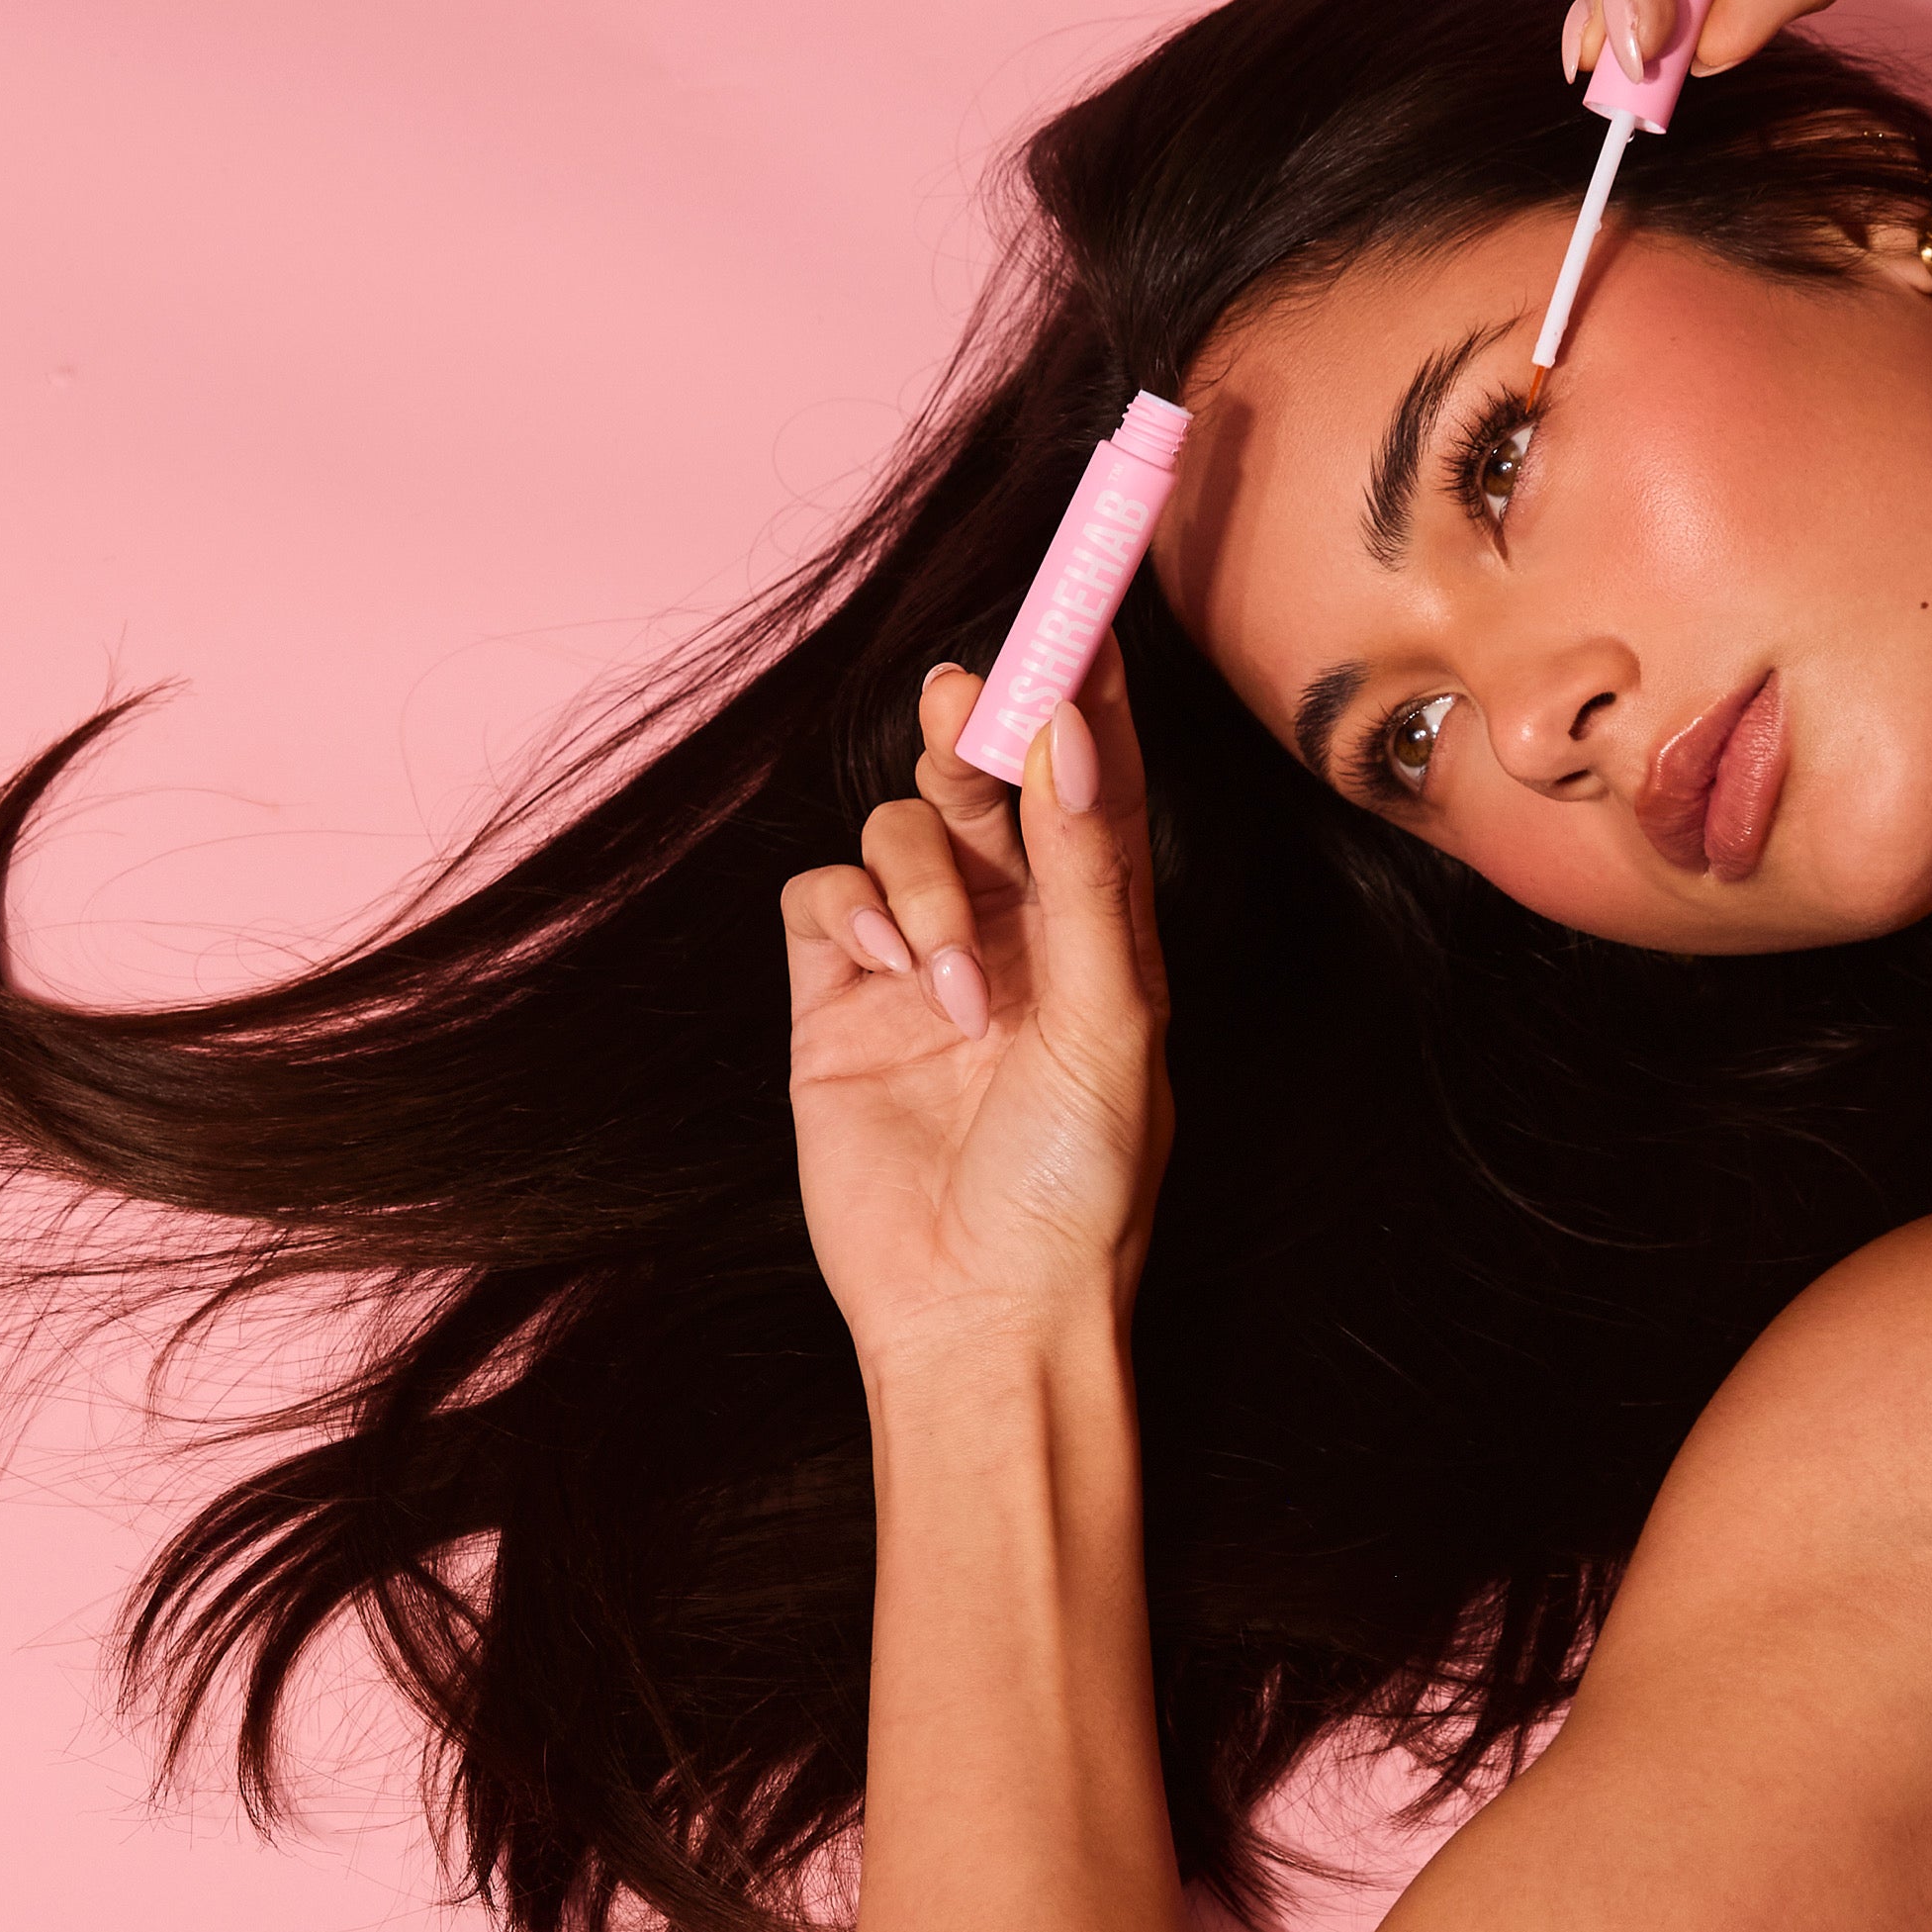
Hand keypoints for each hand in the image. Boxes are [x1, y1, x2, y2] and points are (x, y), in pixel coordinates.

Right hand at [781, 641, 1170, 1378]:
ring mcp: (919, 963)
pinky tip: (891, 975)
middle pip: (982, 779)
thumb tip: (1073, 731)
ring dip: (922, 879)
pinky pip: (822, 895)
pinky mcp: (834, 1003)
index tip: (1080, 615)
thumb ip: (1086, 871)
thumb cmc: (1077, 1191)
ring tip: (953, 986)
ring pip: (895, 831)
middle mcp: (1014, 932)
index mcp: (1103, 931)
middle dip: (975, 734)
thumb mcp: (1109, 1018)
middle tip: (967, 704)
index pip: (1094, 782)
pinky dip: (853, 910)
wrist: (978, 1316)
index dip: (1084, 695)